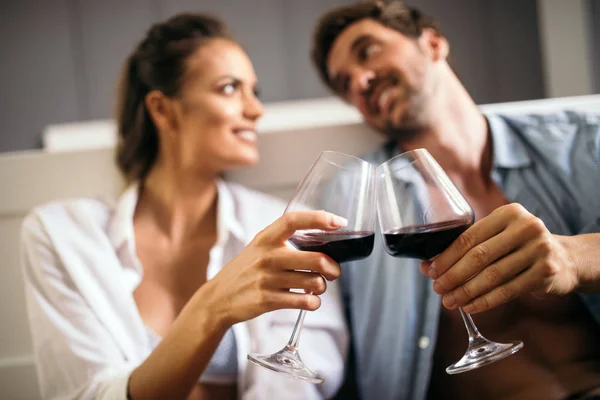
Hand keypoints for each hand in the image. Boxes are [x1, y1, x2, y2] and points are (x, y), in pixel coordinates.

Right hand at [196, 210, 346, 326]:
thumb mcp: (259, 247)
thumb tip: (325, 241)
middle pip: (316, 259)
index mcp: (266, 238)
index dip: (319, 218)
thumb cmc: (247, 270)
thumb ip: (285, 242)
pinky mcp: (267, 300)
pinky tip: (308, 300)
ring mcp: (266, 279)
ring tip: (315, 286)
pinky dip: (314, 302)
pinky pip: (305, 301)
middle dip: (333, 268)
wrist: (218, 298)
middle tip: (333, 271)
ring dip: (322, 286)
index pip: (293, 220)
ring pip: (315, 282)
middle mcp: (267, 256)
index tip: (339, 222)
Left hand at [420, 203, 577, 313]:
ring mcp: (538, 250)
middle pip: (479, 257)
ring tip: (450, 301)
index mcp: (508, 213)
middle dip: (453, 275)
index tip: (431, 271)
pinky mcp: (545, 273)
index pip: (469, 237)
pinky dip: (485, 301)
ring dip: (467, 292)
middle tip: (438, 289)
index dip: (447, 256)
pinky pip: (508, 290)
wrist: (566, 259)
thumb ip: (468, 247)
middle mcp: (526, 228)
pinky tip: (470, 306)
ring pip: (492, 276)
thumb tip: (427, 266)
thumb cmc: (519, 247)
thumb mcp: (499, 236)